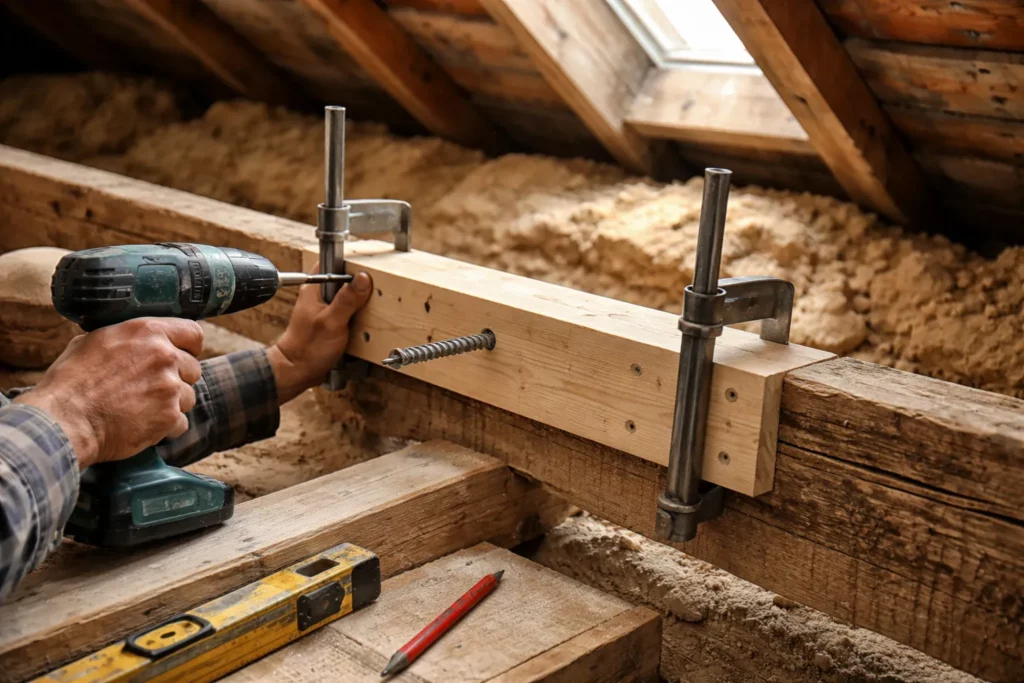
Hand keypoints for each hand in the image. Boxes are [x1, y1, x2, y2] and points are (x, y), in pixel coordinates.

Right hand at [14, 319, 202, 468]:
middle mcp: (164, 356)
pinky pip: (180, 423)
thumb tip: (134, 341)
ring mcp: (170, 387)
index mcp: (147, 332)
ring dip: (171, 405)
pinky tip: (142, 425)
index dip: (189, 347)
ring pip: (188, 397)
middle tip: (152, 389)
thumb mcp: (93, 342)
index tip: (182, 356)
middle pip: (193, 368)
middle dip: (177, 380)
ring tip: (141, 409)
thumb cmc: (71, 382)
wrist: (64, 420)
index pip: (193, 333)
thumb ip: (125, 338)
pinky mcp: (169, 416)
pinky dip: (165, 427)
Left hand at [267, 271, 372, 403]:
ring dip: (358, 302)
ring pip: (346, 296)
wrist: (298, 371)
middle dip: (357, 285)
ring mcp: (323, 309)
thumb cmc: (308, 348)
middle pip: (342, 280)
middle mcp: (317, 296)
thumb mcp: (333, 321)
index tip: (365, 274)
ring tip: (366, 309)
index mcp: (313, 289)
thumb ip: (347, 299)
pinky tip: (360, 322)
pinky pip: (346, 311)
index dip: (349, 267)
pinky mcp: (330, 321)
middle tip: (370, 293)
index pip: (332, 265)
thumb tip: (363, 278)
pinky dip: (355, 315)